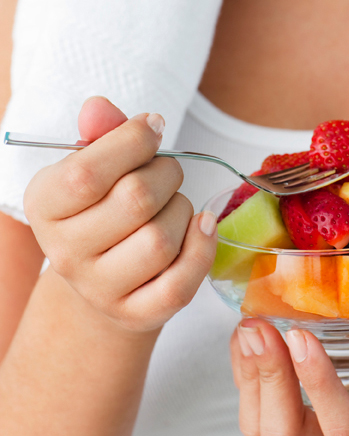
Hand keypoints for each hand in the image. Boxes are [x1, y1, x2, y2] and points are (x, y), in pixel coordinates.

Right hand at [24, 97, 217, 331]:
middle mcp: (66, 253)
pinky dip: (202, 249)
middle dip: (166, 174)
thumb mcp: (94, 169)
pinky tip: (203, 227)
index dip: (132, 142)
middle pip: (135, 202)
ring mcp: (101, 289)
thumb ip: (100, 136)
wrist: (107, 278)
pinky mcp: (137, 314)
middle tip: (168, 172)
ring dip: (183, 211)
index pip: (87, 173)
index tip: (153, 126)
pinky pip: (180, 283)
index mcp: (46, 208)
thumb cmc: (105, 212)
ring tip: (175, 206)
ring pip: (161, 240)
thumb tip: (101, 108)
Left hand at [229, 304, 348, 435]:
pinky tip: (250, 332)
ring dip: (251, 378)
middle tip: (260, 328)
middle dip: (270, 381)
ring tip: (250, 326)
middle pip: (291, 435)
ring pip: (266, 426)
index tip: (302, 336)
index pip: (347, 427)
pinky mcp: (308, 409)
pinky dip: (247, 370)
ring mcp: (325, 428)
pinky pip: (261, 404)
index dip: (319, 386)